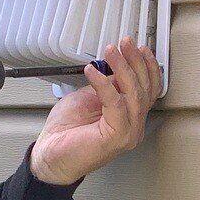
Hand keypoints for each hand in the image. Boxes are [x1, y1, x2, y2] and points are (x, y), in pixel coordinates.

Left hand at [30, 37, 160, 184]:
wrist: (50, 156)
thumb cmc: (67, 131)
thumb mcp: (89, 97)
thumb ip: (106, 85)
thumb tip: (115, 67)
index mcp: (130, 117)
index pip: (149, 89)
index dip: (147, 66)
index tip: (139, 47)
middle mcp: (133, 126)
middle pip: (145, 89)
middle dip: (136, 61)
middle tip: (125, 43)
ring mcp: (128, 133)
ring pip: (134, 94)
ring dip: (123, 68)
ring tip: (111, 51)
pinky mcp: (116, 137)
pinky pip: (116, 104)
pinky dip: (104, 85)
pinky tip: (92, 71)